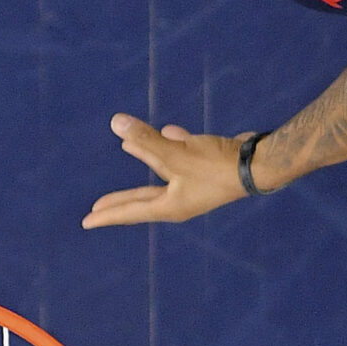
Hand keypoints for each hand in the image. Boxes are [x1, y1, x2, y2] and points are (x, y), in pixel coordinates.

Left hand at [81, 113, 257, 227]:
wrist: (260, 164)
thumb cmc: (216, 166)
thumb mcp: (175, 153)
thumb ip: (145, 139)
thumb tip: (115, 124)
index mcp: (171, 205)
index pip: (131, 211)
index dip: (108, 214)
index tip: (86, 221)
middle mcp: (181, 199)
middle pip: (142, 198)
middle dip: (120, 199)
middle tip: (97, 207)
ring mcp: (195, 184)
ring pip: (163, 171)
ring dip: (145, 158)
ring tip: (127, 146)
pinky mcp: (207, 167)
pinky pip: (183, 155)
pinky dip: (173, 144)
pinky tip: (168, 130)